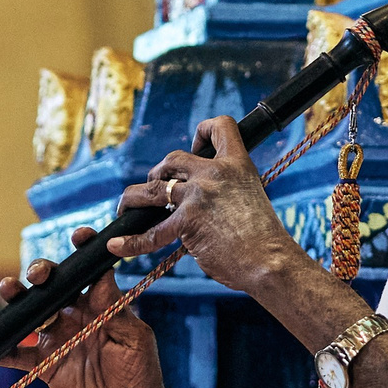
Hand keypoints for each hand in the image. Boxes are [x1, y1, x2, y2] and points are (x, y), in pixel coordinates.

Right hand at [0, 229, 182, 387]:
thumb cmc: (143, 376)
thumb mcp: (135, 340)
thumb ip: (116, 311)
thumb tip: (102, 277)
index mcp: (102, 305)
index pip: (90, 271)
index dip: (84, 251)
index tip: (79, 235)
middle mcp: (77, 317)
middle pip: (53, 287)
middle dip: (43, 273)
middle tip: (39, 276)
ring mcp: (59, 339)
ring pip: (32, 313)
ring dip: (17, 300)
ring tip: (8, 291)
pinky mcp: (46, 365)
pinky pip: (20, 355)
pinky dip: (3, 351)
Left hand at [107, 116, 302, 292]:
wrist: (270, 261)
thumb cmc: (263, 239)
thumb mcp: (250, 198)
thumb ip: (225, 191)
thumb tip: (199, 204)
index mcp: (237, 164)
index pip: (220, 127)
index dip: (201, 132)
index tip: (195, 149)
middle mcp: (216, 173)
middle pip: (173, 159)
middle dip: (159, 172)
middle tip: (156, 188)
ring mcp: (199, 195)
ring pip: (152, 188)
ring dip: (133, 198)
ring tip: (124, 209)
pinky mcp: (187, 221)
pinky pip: (152, 232)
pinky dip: (131, 241)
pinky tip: (117, 246)